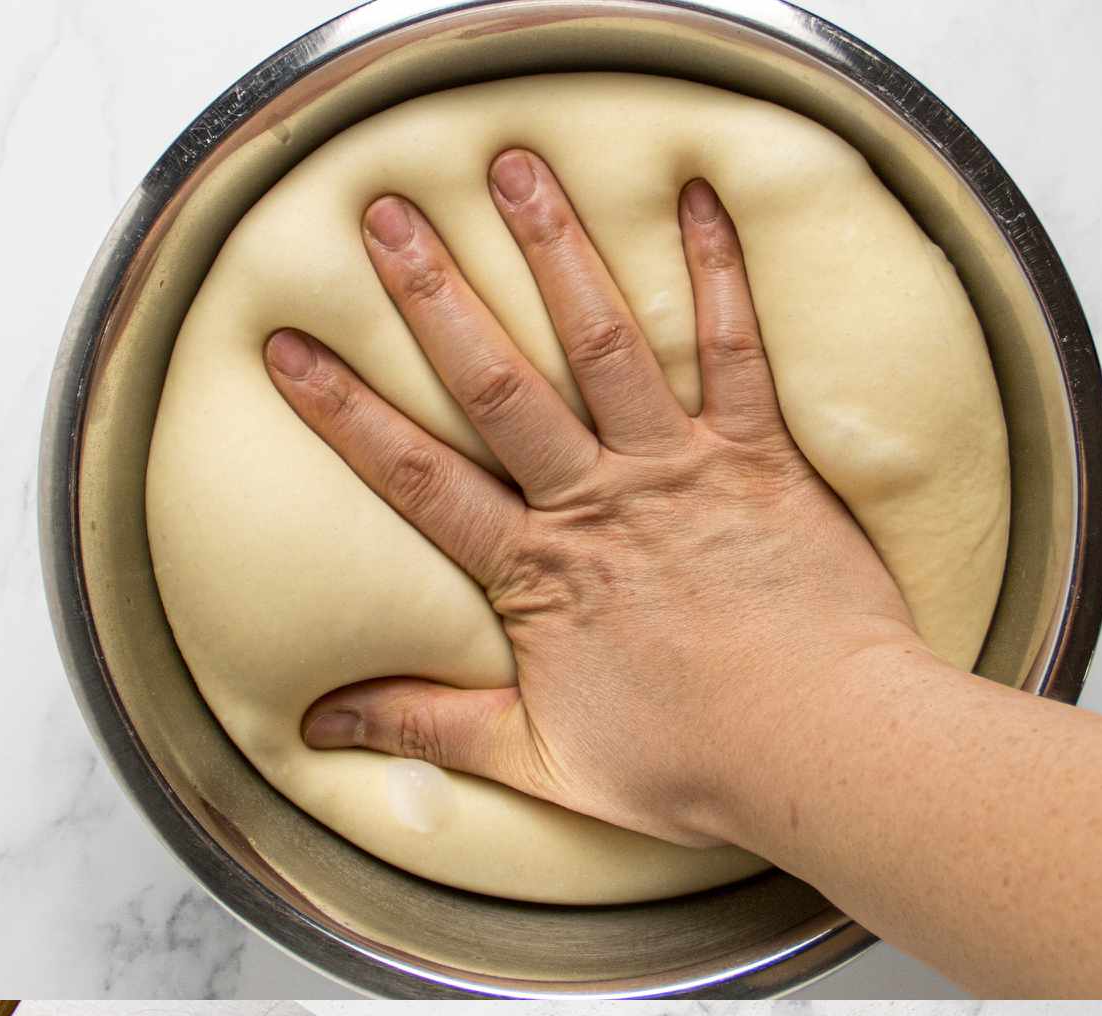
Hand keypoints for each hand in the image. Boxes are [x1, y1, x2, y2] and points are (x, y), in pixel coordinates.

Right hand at [263, 149, 925, 851]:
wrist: (812, 748)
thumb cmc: (685, 764)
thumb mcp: (538, 760)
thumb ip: (431, 725)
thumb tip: (321, 726)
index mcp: (536, 574)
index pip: (419, 479)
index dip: (347, 413)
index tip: (289, 348)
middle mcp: (597, 505)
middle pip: (499, 386)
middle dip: (437, 296)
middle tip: (384, 212)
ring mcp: (678, 473)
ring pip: (603, 344)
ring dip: (556, 251)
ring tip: (513, 165)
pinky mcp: (758, 459)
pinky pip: (735, 351)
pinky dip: (717, 273)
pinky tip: (697, 198)